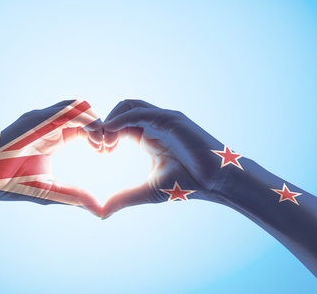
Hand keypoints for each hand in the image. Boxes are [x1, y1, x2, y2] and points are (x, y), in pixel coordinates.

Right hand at [0, 99, 103, 215]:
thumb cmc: (12, 185)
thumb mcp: (51, 190)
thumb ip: (75, 196)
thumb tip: (100, 209)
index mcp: (54, 137)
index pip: (83, 126)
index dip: (99, 136)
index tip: (107, 152)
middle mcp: (49, 124)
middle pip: (84, 112)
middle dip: (100, 127)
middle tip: (107, 147)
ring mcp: (41, 119)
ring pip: (78, 105)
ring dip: (94, 121)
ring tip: (100, 142)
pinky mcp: (34, 120)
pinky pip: (65, 110)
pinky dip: (83, 119)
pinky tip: (91, 137)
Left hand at [102, 99, 236, 217]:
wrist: (216, 182)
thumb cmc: (188, 184)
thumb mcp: (148, 191)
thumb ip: (125, 197)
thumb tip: (102, 212)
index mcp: (147, 136)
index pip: (119, 124)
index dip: (105, 134)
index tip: (99, 152)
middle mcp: (154, 123)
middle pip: (121, 109)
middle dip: (105, 123)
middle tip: (99, 145)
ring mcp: (163, 119)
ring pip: (129, 105)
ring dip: (111, 118)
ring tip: (105, 141)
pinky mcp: (171, 119)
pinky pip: (140, 112)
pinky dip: (121, 118)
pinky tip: (111, 133)